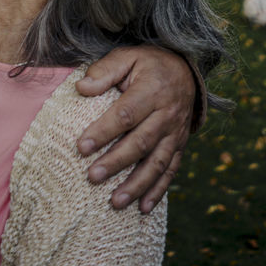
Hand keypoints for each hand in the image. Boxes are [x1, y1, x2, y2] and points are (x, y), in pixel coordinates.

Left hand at [75, 46, 195, 212]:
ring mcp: (175, 133)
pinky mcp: (179, 146)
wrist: (185, 70)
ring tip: (115, 202)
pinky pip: (171, 171)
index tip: (81, 146)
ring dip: (137, 185)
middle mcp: (166, 115)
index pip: (125, 114)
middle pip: (140, 142)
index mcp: (152, 90)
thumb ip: (105, 70)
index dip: (103, 131)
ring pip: (157, 163)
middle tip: (92, 177)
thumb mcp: (127, 56)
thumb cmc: (148, 64)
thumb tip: (81, 88)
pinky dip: (158, 191)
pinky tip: (144, 208)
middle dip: (116, 162)